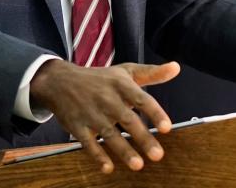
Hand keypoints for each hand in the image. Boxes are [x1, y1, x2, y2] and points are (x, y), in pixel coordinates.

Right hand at [29, 59, 179, 172]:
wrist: (60, 81)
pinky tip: (108, 167)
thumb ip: (151, 73)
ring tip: (138, 165)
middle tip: (158, 155)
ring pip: (109, 134)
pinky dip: (97, 155)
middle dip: (143, 138)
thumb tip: (176, 68)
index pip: (141, 99)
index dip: (155, 113)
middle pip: (128, 120)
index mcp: (121, 85)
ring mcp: (91, 113)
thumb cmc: (99, 78)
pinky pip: (88, 143)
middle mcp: (107, 99)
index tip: (167, 127)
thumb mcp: (125, 71)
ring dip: (124, 150)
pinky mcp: (77, 126)